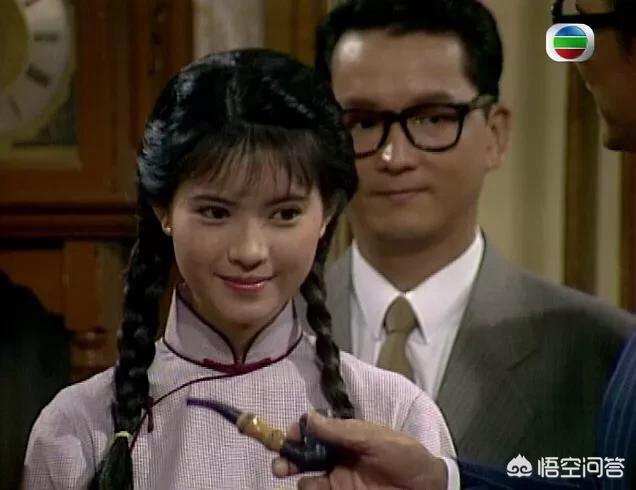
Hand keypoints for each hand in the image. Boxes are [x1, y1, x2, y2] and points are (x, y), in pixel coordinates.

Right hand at [272, 411, 447, 489]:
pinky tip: (308, 486)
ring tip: (290, 474)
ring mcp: (338, 478)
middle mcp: (337, 456)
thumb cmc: (405, 456)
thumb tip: (309, 418)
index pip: (315, 430)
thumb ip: (342, 431)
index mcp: (346, 436)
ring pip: (305, 476)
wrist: (427, 488)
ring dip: (293, 474)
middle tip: (280, 463)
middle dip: (287, 455)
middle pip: (304, 454)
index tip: (289, 434)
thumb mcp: (375, 438)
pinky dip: (307, 489)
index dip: (299, 430)